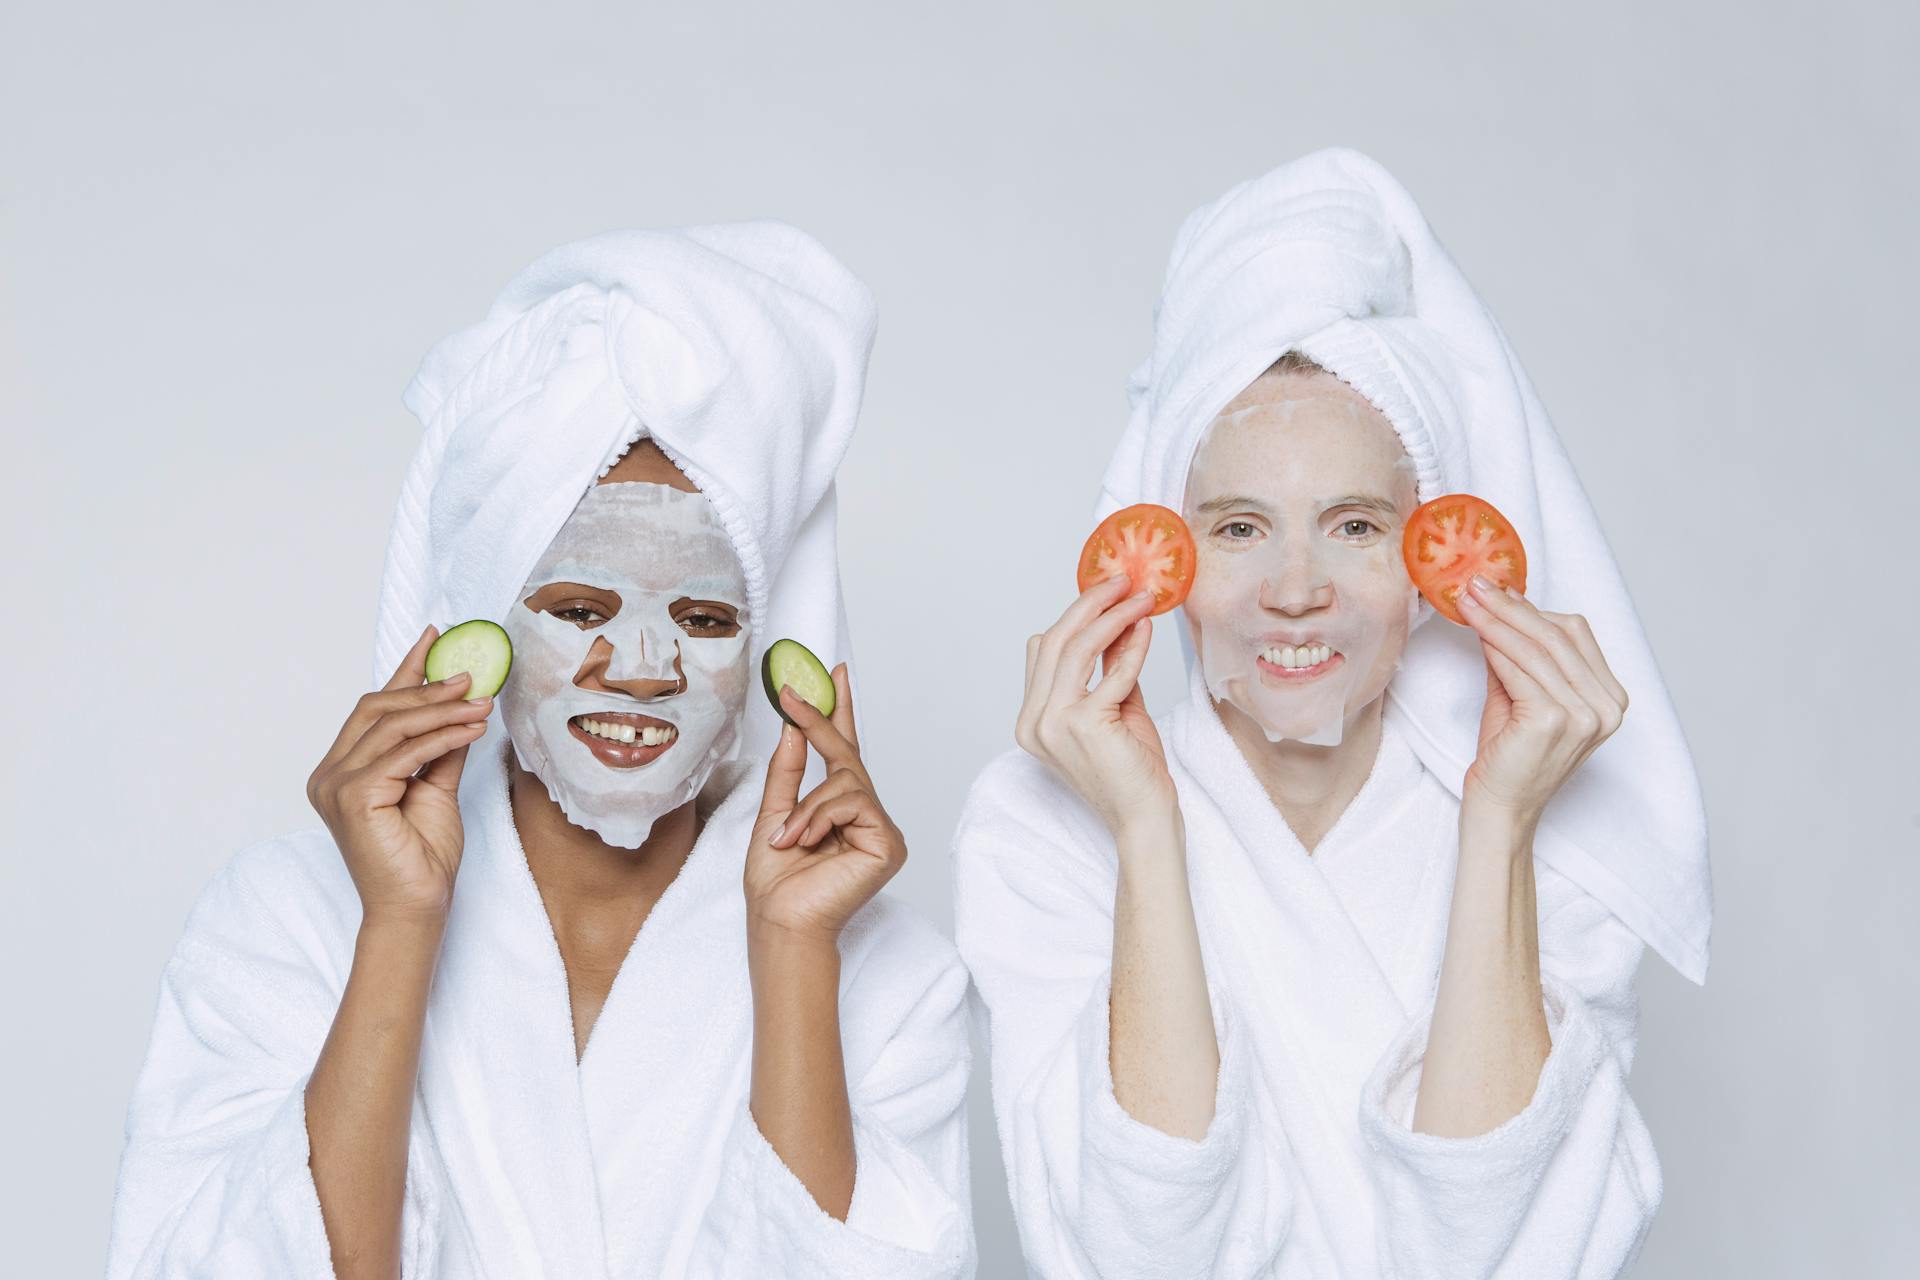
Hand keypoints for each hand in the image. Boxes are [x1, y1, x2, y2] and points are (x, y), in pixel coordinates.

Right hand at [306, 624, 495, 921]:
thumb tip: (462, 706)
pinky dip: (442, 736)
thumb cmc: (422, 857)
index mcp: (342, 770)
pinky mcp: (354, 796)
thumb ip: (440, 748)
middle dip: (426, 686)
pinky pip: (405, 753)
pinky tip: (473, 729)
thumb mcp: (436, 788)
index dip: (405, 670)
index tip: (435, 638)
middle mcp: (329, 773)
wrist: (417, 907)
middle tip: (470, 675)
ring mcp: (335, 785)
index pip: (375, 709)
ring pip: (392, 726)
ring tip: (482, 701)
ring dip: (442, 710)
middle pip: (377, 709)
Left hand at [745, 663, 905, 946]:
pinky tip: (805, 842)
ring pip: (846, 782)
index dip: (839, 713)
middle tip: (792, 696)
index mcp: (841, 811)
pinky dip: (819, 818)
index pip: (843, 753)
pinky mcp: (888, 843)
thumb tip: (796, 728)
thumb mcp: (773, 814)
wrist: (781, 923)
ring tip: (786, 838)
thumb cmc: (776, 884)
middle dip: (820, 725)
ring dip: (806, 807)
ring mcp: (881, 830)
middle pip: (848, 757)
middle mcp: (867, 817)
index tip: (833, 674)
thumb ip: (788, 772)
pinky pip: (852, 803)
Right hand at [1015, 572, 1174, 835]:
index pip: (1043, 651)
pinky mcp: (1085, 725)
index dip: (1073, 616)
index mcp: (1032, 719)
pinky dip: (1132, 646)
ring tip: (1140, 598)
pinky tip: (1147, 629)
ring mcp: (1053, 723)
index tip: (1105, 593)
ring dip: (1112, 616)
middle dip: (1090, 604)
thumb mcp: (1114, 708)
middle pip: (1055, 641)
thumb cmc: (1132, 770)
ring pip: (1077, 648)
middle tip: (1122, 581)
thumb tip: (1120, 620)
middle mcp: (1034, 721)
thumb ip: (1108, 668)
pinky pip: (1112, 672)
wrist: (1144, 819)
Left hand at [1455, 574, 1628, 828]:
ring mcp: (1585, 714)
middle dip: (1512, 606)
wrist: (1501, 808)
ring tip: (1468, 600)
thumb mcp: (1521, 695)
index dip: (1534, 608)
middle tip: (1476, 584)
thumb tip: (1499, 606)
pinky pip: (1518, 669)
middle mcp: (1607, 706)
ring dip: (1497, 619)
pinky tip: (1474, 630)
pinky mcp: (1554, 720)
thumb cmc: (1509, 755)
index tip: (1498, 588)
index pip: (1575, 635)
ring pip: (1536, 648)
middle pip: (1558, 635)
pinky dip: (1494, 645)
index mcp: (1611, 698)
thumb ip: (1520, 656)